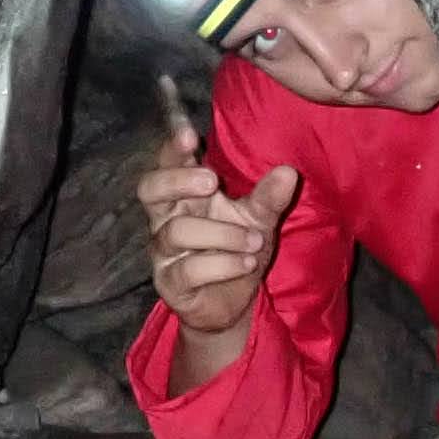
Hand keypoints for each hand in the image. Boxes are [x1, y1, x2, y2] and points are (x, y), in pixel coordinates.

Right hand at [138, 115, 299, 342]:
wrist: (232, 303)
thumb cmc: (237, 250)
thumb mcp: (259, 221)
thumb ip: (269, 198)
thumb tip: (289, 172)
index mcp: (185, 195)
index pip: (168, 163)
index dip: (172, 147)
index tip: (188, 134)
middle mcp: (167, 219)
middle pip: (149, 190)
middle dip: (177, 180)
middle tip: (212, 181)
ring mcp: (164, 252)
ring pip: (177, 231)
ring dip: (222, 234)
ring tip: (255, 241)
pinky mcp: (170, 283)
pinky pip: (188, 269)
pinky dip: (223, 264)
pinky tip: (246, 263)